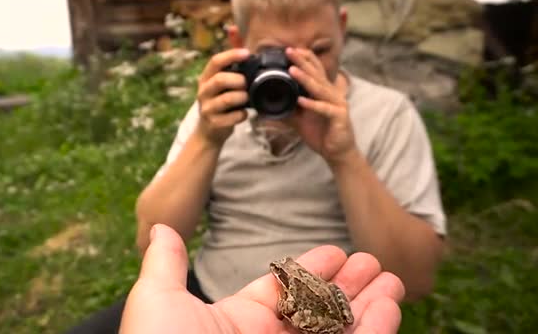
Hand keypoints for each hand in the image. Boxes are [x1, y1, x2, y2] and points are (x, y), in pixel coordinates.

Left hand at [119, 224, 404, 333]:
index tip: (336, 252)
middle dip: (347, 286)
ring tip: (392, 282)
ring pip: (340, 332)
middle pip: (318, 310)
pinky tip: (388, 309)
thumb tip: (161, 227)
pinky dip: (373, 332)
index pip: (284, 290)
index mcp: (237, 322)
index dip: (311, 269)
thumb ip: (167, 265)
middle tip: (373, 263)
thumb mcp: (157, 302)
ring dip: (368, 307)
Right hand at [194, 48, 250, 147]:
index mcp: (207, 77)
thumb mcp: (222, 78)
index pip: (215, 61)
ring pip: (226, 99)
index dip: (231, 55)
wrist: (209, 131)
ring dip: (241, 97)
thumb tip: (233, 28)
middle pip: (220, 79)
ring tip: (247, 98)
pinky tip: (244, 114)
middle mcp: (203, 91)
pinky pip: (231, 117)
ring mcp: (207, 108)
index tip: (247, 53)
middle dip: (238, 80)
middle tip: (247, 83)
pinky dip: (241, 115)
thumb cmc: (220, 100)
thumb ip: (229, 56)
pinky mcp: (214, 123)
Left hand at [286, 47, 357, 166]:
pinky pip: (324, 109)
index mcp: (324, 92)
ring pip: (319, 89)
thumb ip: (287, 110)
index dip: (304, 59)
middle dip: (302, 62)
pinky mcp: (339, 117)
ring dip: (305, 79)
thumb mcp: (300, 120)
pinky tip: (301, 100)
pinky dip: (312, 104)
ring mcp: (337, 104)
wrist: (337, 152)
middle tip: (288, 51)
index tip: (290, 49)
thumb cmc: (321, 133)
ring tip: (292, 70)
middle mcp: (332, 94)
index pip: (315, 70)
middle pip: (316, 74)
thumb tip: (267, 106)